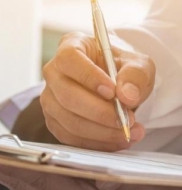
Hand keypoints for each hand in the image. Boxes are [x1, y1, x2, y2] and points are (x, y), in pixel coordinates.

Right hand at [41, 32, 155, 150]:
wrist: (115, 86)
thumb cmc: (121, 69)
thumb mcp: (138, 64)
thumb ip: (136, 75)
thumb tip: (127, 95)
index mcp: (71, 46)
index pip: (69, 59)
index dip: (88, 76)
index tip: (113, 92)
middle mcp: (53, 72)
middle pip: (67, 95)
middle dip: (99, 113)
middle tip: (127, 119)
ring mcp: (49, 98)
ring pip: (68, 120)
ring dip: (101, 132)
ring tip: (130, 132)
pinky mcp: (53, 120)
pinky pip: (69, 137)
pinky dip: (95, 143)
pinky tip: (116, 140)